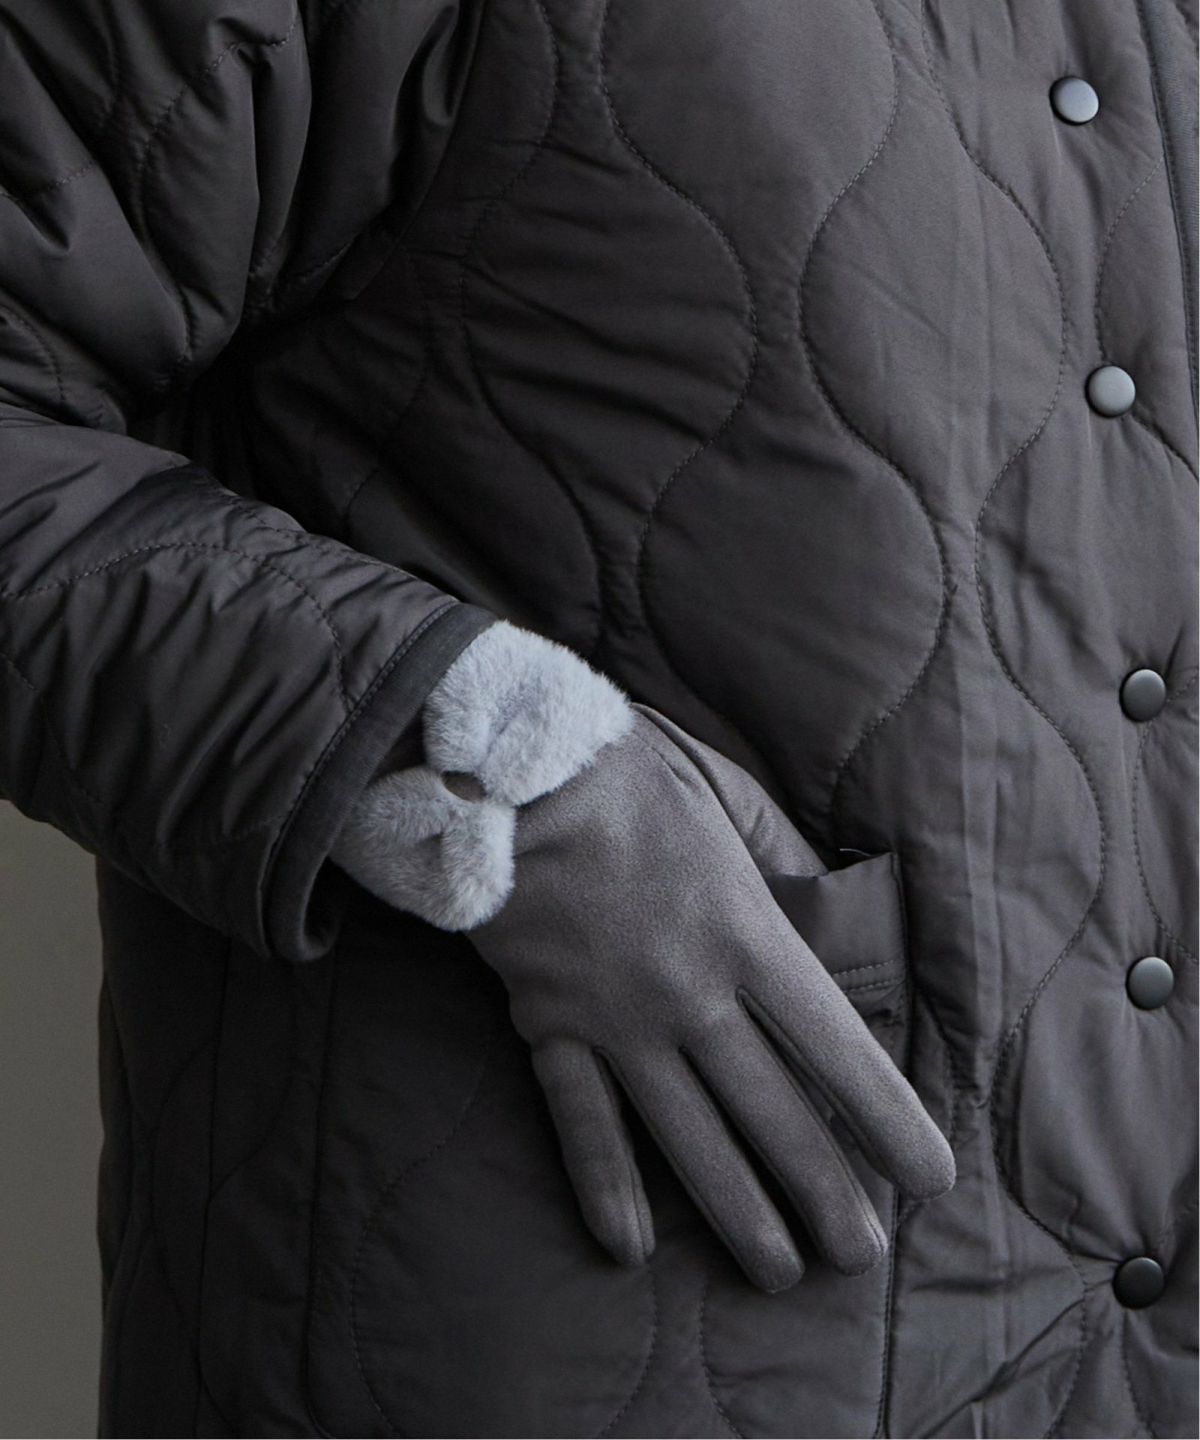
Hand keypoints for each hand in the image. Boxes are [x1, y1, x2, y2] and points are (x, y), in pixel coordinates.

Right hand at [468, 706, 954, 1291]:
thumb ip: (785, 857)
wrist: (508, 777)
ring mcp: (618, 1021)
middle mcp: (692, 995)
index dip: (886, 1119)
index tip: (926, 1176)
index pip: (836, 1049)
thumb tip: (835, 896)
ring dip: (737, 1210)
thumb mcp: (727, 799)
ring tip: (778, 1271)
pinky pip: (580, 1120)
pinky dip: (602, 1184)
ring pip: (688, 1137)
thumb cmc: (627, 777)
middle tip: (860, 1254)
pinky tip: (626, 1247)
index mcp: (747, 934)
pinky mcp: (551, 1027)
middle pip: (771, 1112)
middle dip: (825, 1191)